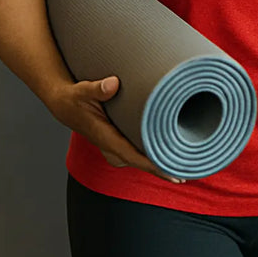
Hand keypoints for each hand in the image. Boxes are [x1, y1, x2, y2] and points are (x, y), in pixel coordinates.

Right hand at [47, 75, 185, 184]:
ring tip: (189, 161)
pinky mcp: (120, 142)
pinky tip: (172, 150)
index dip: (155, 166)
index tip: (174, 173)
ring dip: (163, 161)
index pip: (134, 157)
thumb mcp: (82, 90)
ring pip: (143, 159)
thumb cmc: (74, 99)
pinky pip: (141, 152)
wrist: (64, 105)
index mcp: (106, 139)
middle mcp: (112, 147)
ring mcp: (116, 147)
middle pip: (144, 163)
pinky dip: (155, 154)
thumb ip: (96, 88)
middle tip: (193, 166)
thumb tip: (113, 83)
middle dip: (166, 167)